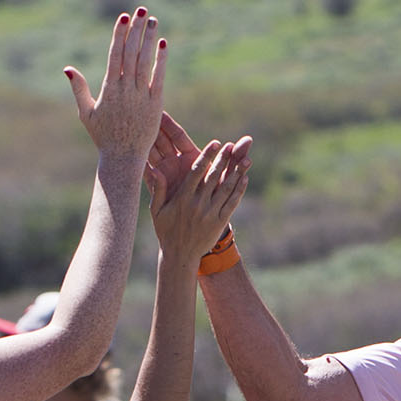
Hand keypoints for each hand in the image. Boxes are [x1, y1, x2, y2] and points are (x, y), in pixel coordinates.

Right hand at [66, 8, 165, 164]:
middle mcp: (125, 89)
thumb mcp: (86, 113)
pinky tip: (163, 44)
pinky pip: (159, 78)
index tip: (124, 17)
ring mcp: (141, 96)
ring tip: (152, 20)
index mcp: (108, 89)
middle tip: (141, 10)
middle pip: (131, 53)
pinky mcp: (155, 105)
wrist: (122, 159)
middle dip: (136, 30)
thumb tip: (67, 68)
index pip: (115, 55)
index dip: (119, 34)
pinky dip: (161, 61)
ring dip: (149, 39)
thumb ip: (79, 89)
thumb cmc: (103, 137)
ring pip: (145, 61)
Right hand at [148, 136, 251, 258]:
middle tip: (231, 145)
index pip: (197, 172)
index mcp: (183, 199)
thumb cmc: (166, 231)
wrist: (180, 257)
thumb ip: (158, 189)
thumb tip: (155, 169)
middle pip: (213, 177)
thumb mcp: (157, 211)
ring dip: (236, 173)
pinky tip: (244, 179)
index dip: (207, 156)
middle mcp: (198, 205)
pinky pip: (231, 203)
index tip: (215, 143)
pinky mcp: (219, 223)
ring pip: (226, 189)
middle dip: (223, 160)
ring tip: (245, 159)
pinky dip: (238, 191)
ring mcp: (210, 214)